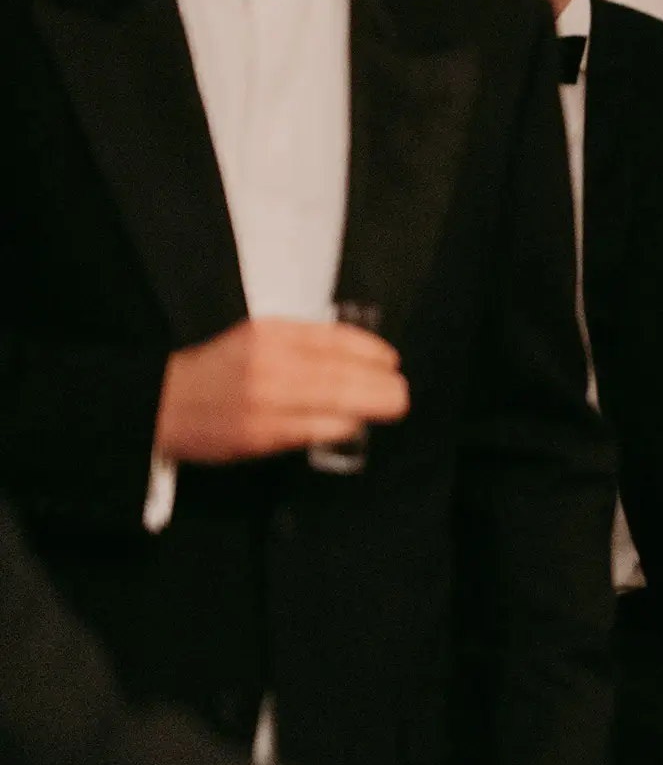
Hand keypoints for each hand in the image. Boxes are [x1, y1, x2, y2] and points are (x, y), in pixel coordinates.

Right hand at [153, 319, 408, 463]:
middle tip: (401, 390)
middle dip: (380, 382)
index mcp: (270, 333)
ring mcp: (265, 398)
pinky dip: (340, 425)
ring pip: (334, 399)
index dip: (371, 351)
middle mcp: (270, 362)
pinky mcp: (259, 432)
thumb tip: (355, 356)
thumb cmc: (214, 372)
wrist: (159, 402)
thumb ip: (299, 344)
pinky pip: (313, 428)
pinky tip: (355, 424)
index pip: (335, 338)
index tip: (390, 360)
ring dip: (370, 404)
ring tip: (392, 405)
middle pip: (343, 371)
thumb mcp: (254, 339)